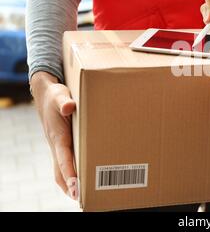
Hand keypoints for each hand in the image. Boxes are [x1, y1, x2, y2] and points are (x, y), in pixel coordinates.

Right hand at [31, 72, 77, 199]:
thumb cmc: (56, 95)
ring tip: (81, 196)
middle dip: (69, 185)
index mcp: (58, 135)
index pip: (63, 158)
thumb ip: (65, 101)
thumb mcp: (60, 95)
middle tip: (80, 199)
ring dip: (69, 183)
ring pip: (60, 169)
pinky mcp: (61, 144)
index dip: (70, 173)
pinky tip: (81, 178)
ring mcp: (57, 146)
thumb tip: (69, 107)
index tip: (76, 186)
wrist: (45, 94)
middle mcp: (56, 144)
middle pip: (60, 171)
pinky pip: (64, 162)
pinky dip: (69, 173)